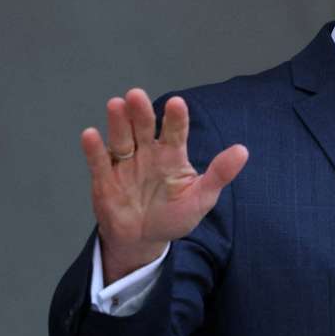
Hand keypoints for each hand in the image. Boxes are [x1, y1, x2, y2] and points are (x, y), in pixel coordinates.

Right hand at [81, 88, 247, 283]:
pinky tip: (91, 135)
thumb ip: (219, 174)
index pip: (176, 131)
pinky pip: (99, 162)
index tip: (177, 103)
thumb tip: (243, 151)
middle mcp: (148, 153)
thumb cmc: (175, 215)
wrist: (144, 240)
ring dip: (118, 122)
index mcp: (173, 154)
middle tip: (136, 95)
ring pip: (121, 139)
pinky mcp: (105, 180)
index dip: (176, 118)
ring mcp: (125, 164)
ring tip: (116, 104)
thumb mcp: (201, 198)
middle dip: (141, 112)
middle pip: (144, 128)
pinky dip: (94, 149)